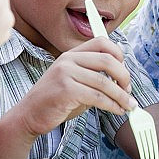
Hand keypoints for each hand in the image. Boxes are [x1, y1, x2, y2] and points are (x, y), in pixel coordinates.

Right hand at [14, 38, 136, 137]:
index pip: (102, 43)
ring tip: (128, 106)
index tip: (125, 73)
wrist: (29, 115)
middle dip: (124, 76)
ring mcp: (65, 73)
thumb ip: (95, 77)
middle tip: (129, 91)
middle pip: (107, 60)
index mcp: (71, 54)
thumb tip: (123, 81)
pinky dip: (112, 105)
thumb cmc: (55, 101)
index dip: (119, 55)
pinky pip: (97, 97)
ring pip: (104, 82)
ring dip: (121, 96)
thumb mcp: (75, 82)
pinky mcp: (66, 90)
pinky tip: (117, 110)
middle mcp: (68, 60)